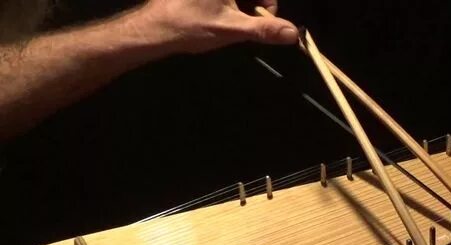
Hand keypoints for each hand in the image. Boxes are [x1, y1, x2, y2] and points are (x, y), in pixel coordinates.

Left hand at [135, 0, 297, 53]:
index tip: (260, 20)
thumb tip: (294, 34)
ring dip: (241, 9)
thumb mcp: (232, 28)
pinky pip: (228, 1)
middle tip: (240, 24)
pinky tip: (216, 18)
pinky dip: (229, 7)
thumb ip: (264, 30)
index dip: (267, 5)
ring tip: (224, 22)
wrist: (154, 29)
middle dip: (253, 7)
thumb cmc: (191, 25)